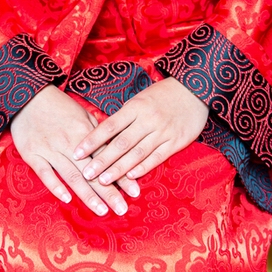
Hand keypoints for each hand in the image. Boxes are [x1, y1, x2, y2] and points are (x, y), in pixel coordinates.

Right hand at [10, 84, 139, 215]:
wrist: (27, 96)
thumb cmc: (58, 107)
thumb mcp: (83, 115)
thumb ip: (98, 134)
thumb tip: (116, 149)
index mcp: (84, 134)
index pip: (107, 160)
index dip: (121, 176)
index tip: (135, 192)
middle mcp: (69, 144)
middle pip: (92, 173)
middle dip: (109, 193)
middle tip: (122, 210)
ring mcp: (50, 150)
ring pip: (72, 176)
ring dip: (88, 196)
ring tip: (102, 211)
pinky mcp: (32, 155)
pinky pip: (45, 174)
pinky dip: (55, 186)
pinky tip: (67, 199)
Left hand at [73, 77, 208, 183]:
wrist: (195, 90)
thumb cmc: (162, 96)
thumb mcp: (140, 99)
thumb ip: (124, 117)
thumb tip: (101, 134)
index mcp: (135, 107)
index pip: (108, 126)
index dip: (91, 141)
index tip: (77, 153)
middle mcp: (147, 120)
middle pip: (120, 143)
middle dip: (102, 160)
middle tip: (86, 174)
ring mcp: (162, 131)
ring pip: (137, 153)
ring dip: (118, 169)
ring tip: (103, 181)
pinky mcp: (176, 141)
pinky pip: (157, 157)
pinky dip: (143, 167)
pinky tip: (130, 177)